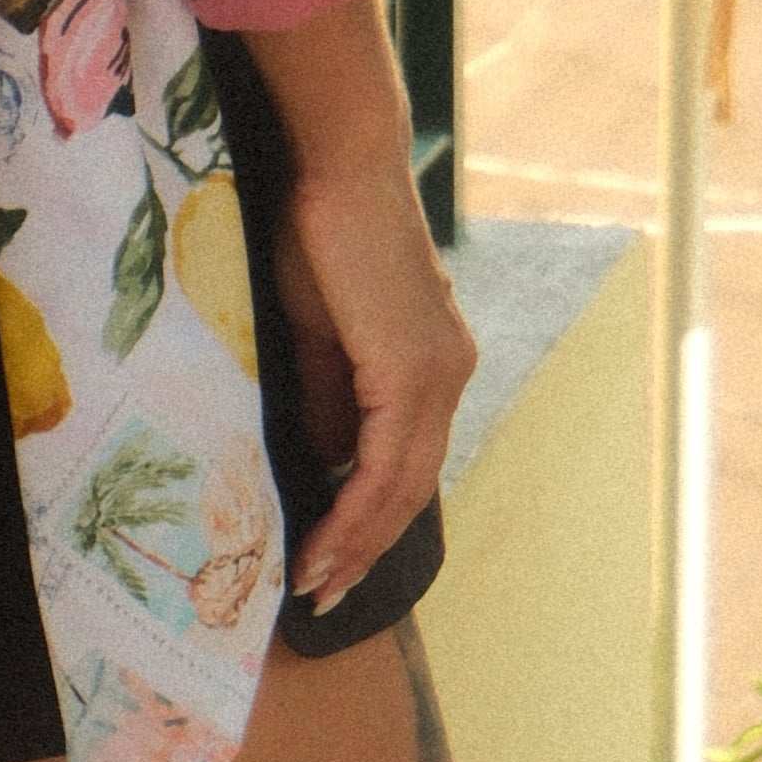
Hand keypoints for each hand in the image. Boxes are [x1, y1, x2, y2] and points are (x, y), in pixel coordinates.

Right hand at [267, 146, 475, 615]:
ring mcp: (438, 372)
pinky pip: (383, 463)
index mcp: (432, 362)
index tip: (329, 558)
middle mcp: (449, 374)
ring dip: (355, 542)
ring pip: (401, 484)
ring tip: (312, 583)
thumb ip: (330, 396)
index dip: (370, 516)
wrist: (341, 165)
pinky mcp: (412, 369)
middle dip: (364, 548)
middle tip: (321, 595)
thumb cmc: (322, 231)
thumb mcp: (320, 329)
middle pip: (412, 485)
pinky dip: (352, 510)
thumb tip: (326, 463)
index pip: (406, 459)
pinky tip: (320, 542)